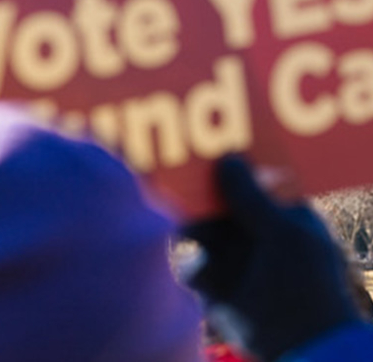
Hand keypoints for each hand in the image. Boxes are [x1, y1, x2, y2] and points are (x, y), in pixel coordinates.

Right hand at [182, 156, 359, 361]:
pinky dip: (190, 264)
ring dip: (189, 224)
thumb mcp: (284, 234)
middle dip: (198, 188)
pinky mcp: (210, 281)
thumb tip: (226, 158)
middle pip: (215, 198)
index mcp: (280, 212)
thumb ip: (251, 196)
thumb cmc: (303, 283)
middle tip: (178, 173)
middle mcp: (251, 229)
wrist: (297, 343)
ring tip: (187, 225)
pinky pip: (188, 262)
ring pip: (196, 226)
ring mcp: (230, 254)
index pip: (250, 176)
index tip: (204, 141)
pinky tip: (202, 272)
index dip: (228, 159)